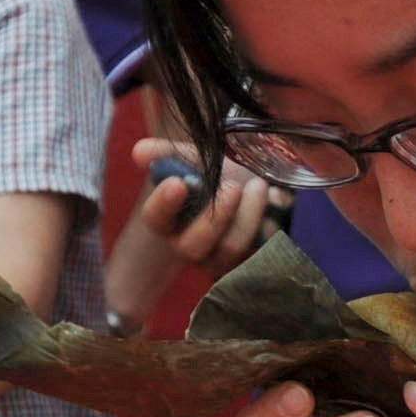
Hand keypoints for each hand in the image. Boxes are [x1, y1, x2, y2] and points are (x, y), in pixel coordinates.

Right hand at [102, 138, 276, 329]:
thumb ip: (170, 155)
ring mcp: (220, 260)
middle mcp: (190, 246)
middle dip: (215, 215)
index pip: (155, 219)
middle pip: (192, 245)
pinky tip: (275, 202)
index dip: (163, 203)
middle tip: (233, 186)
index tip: (178, 183)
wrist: (260, 188)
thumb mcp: (198, 161)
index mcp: (170, 220)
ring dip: (249, 214)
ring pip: (231, 248)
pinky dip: (269, 222)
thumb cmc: (221, 177)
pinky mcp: (250, 264)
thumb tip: (140, 152)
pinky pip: (260, 251)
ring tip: (261, 185)